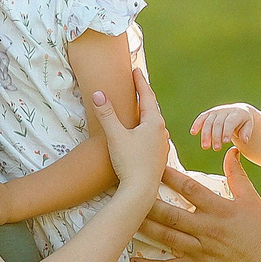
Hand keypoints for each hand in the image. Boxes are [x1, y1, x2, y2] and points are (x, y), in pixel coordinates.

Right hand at [95, 67, 170, 193]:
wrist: (141, 191)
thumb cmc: (129, 162)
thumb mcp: (115, 136)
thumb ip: (106, 114)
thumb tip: (98, 94)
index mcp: (154, 122)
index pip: (147, 96)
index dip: (140, 82)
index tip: (136, 70)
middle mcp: (162, 132)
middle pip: (152, 108)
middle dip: (144, 95)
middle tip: (138, 84)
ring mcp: (162, 146)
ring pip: (154, 123)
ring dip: (147, 113)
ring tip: (140, 107)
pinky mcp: (158, 157)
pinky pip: (153, 136)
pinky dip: (147, 128)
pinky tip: (143, 134)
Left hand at [133, 148, 260, 261]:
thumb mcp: (252, 201)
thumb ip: (238, 176)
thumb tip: (231, 151)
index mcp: (219, 209)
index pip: (189, 189)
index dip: (169, 176)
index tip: (152, 166)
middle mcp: (207, 229)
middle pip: (171, 213)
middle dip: (147, 203)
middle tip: (126, 192)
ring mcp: (202, 250)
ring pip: (167, 238)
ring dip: (144, 229)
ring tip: (123, 220)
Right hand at [191, 103, 260, 153]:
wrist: (238, 111)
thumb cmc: (244, 123)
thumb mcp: (248, 126)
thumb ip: (247, 133)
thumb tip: (244, 140)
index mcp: (237, 113)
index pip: (230, 122)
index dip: (227, 131)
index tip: (225, 142)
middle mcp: (225, 111)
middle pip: (218, 123)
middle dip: (216, 136)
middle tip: (216, 149)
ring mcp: (216, 111)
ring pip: (208, 122)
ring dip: (206, 134)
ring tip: (205, 147)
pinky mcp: (209, 113)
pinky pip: (202, 118)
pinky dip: (197, 124)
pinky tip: (193, 132)